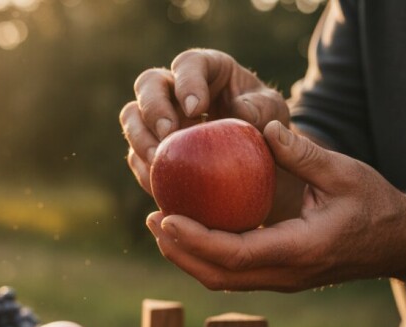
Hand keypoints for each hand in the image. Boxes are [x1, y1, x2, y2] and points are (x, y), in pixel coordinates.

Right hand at [119, 49, 290, 194]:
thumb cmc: (266, 124)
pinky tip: (158, 184)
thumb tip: (240, 111)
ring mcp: (157, 117)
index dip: (187, 82)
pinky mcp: (150, 146)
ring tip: (158, 161)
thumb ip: (262, 108)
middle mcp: (174, 88)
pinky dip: (144, 169)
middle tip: (168, 133)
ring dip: (139, 138)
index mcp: (206, 69)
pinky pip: (135, 155)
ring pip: (131, 116)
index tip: (197, 108)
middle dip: (153, 107)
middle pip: (148, 83)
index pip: (188, 64)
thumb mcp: (274, 112)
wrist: (255, 157)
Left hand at [145, 121, 405, 291]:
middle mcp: (284, 274)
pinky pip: (233, 274)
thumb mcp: (345, 173)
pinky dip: (204, 256)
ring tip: (162, 225)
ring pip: (221, 280)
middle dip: (178, 252)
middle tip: (152, 219)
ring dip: (186, 257)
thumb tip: (263, 125)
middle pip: (216, 276)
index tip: (165, 216)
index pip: (233, 253)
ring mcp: (281, 280)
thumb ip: (303, 153)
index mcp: (298, 250)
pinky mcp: (279, 276)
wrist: (400, 244)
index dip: (194, 239)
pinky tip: (190, 231)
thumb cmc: (376, 205)